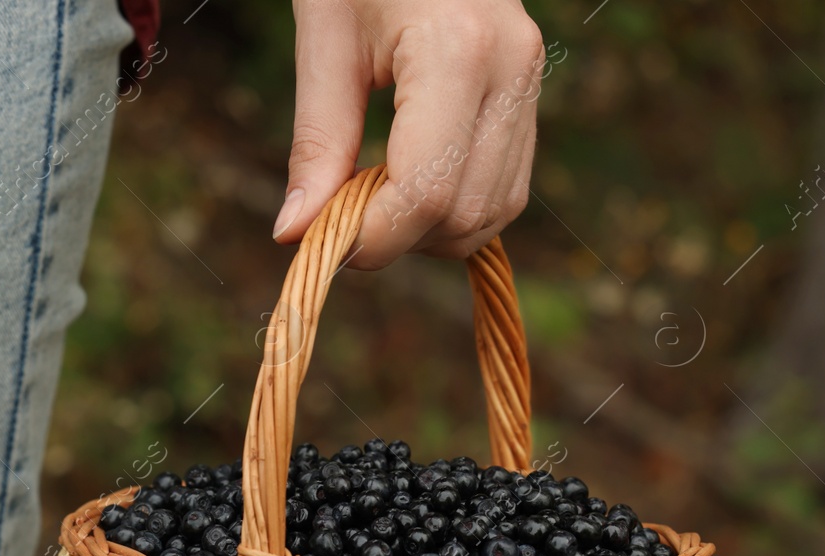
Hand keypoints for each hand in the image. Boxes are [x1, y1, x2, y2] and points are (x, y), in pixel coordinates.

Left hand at [272, 0, 545, 267]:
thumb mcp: (324, 42)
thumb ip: (316, 144)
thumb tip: (293, 234)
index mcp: (456, 50)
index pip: (424, 191)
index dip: (372, 239)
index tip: (325, 244)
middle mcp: (510, 67)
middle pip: (462, 213)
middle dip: (398, 238)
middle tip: (341, 218)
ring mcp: (530, 79)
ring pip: (494, 212)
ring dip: (428, 232)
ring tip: (373, 199)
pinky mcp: (531, 90)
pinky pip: (505, 187)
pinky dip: (455, 209)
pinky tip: (406, 187)